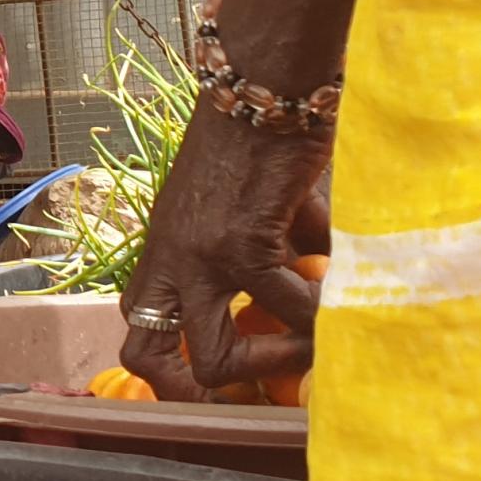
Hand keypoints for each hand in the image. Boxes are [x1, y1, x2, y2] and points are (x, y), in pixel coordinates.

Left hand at [117, 108, 332, 400]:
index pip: (137, 328)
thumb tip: (317, 308)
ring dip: (276, 360)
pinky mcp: (242, 242)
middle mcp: (168, 258)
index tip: (219, 390)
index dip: (169, 373)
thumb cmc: (262, 144)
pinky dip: (322, 311)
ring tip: (319, 341)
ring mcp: (198, 255)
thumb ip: (267, 261)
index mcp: (162, 251)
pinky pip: (288, 308)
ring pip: (216, 357)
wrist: (265, 87)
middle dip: (203, 392)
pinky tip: (344, 289)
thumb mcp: (244, 211)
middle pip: (146, 356)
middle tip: (259, 393)